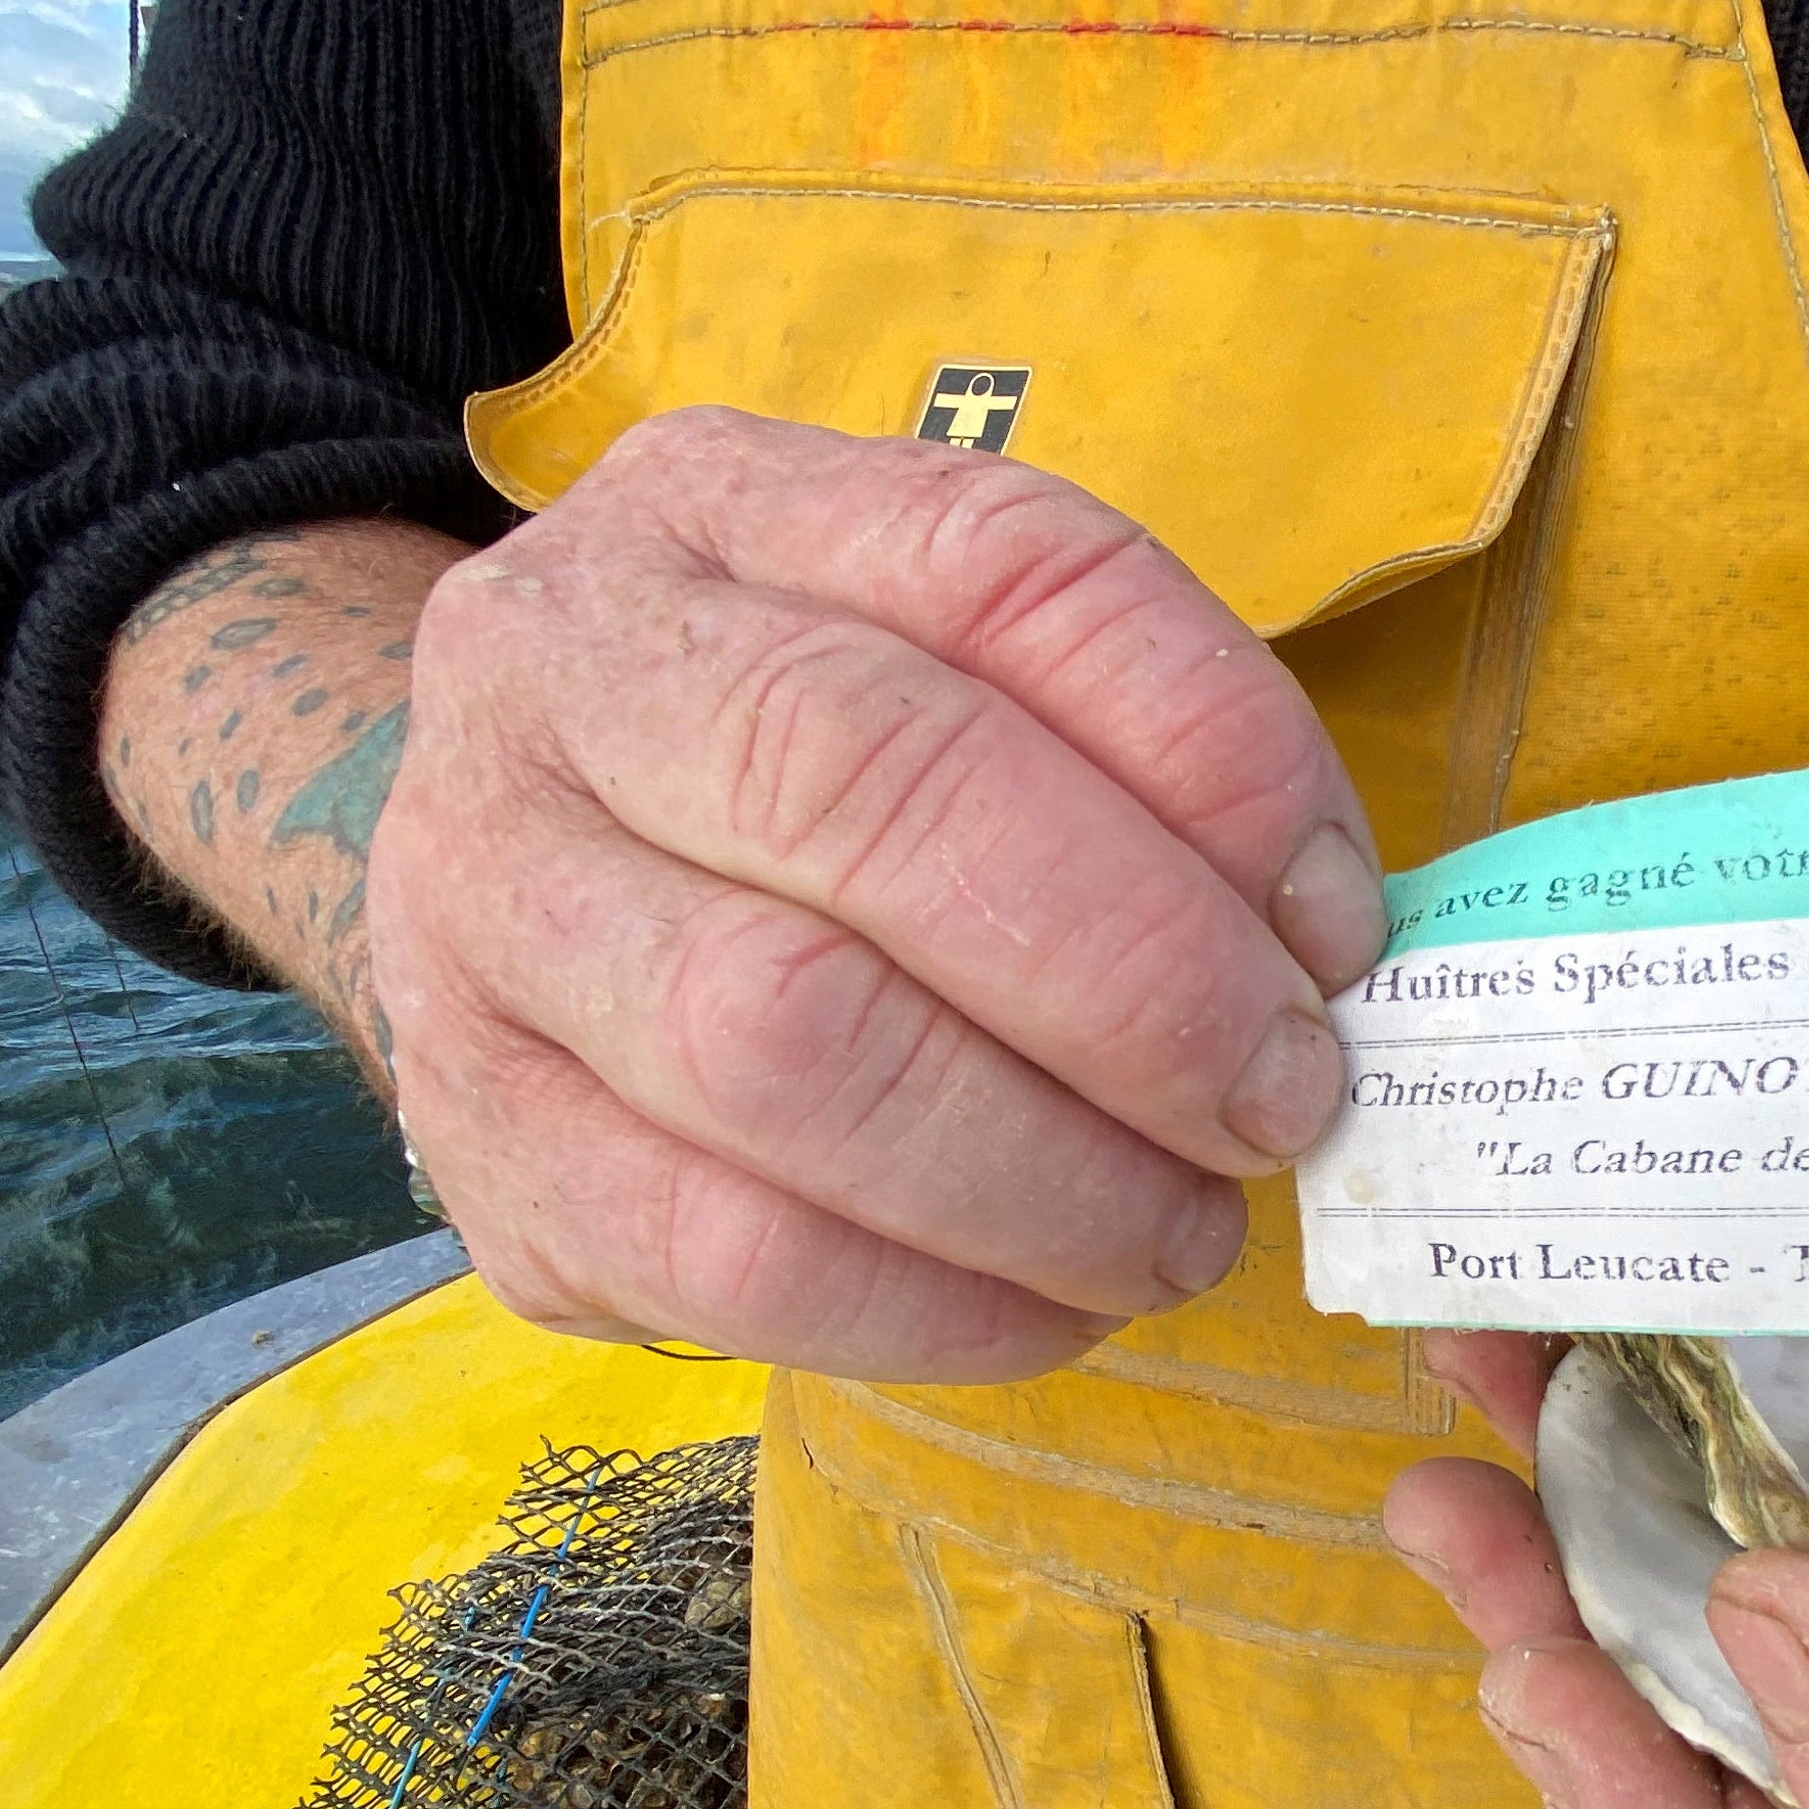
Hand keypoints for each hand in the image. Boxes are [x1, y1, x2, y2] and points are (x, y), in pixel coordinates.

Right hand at [369, 409, 1385, 1377]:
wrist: (503, 875)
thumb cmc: (795, 784)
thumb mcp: (946, 671)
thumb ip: (1133, 751)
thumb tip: (1319, 943)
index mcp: (717, 504)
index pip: (1008, 569)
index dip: (1215, 753)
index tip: (1337, 922)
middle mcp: (559, 668)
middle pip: (865, 791)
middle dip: (1132, 981)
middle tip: (1278, 1102)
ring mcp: (476, 901)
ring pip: (779, 1044)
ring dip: (1043, 1174)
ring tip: (1181, 1226)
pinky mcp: (472, 1135)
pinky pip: (725, 1255)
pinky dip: (936, 1305)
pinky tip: (1049, 1302)